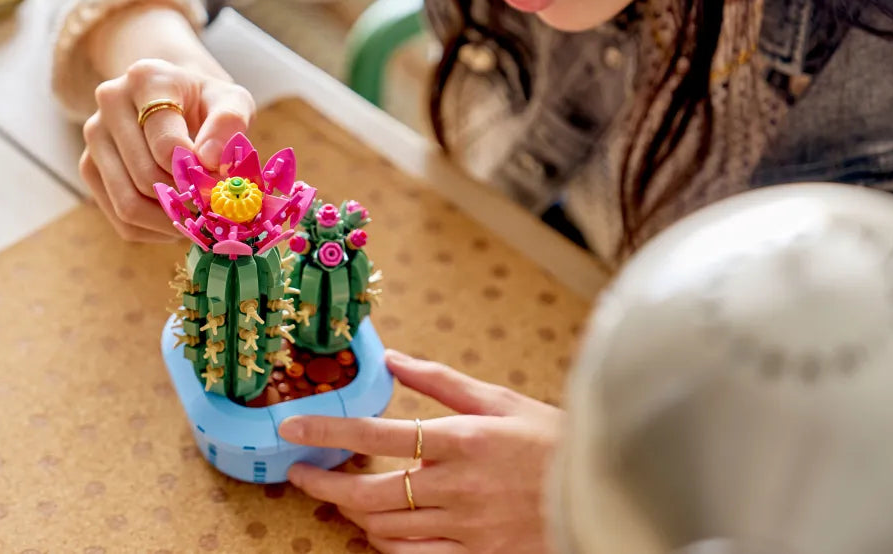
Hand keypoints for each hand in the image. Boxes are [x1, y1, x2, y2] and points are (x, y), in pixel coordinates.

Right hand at [79, 3, 254, 240]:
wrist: (176, 100)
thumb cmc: (207, 104)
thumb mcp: (231, 101)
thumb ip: (229, 124)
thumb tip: (210, 160)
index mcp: (147, 79)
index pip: (166, 144)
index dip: (196, 174)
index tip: (219, 181)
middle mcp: (111, 102)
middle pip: (146, 178)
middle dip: (186, 201)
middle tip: (214, 209)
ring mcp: (94, 136)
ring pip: (128, 205)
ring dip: (170, 222)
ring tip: (199, 218)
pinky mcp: (90, 167)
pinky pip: (121, 220)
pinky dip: (155, 231)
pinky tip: (178, 220)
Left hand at [279, 350, 561, 553]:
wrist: (600, 493)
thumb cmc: (550, 439)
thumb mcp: (500, 399)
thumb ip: (440, 380)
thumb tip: (392, 357)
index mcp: (463, 439)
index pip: (378, 435)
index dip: (328, 433)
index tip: (293, 430)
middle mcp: (459, 486)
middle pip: (370, 493)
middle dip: (325, 486)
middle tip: (301, 475)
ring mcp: (466, 527)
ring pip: (386, 529)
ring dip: (353, 514)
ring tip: (339, 498)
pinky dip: (385, 545)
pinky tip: (377, 530)